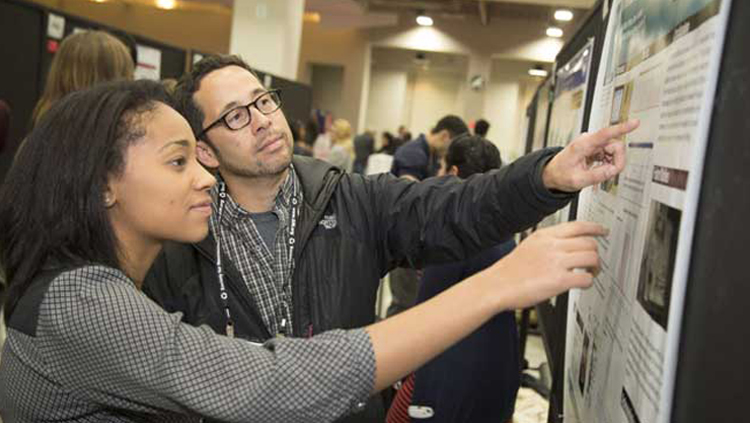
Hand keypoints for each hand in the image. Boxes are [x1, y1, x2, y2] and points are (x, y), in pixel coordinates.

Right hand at [483, 221, 605, 309]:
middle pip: (589, 242)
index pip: (578, 225)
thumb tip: (566, 246)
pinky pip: (586, 278)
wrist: (496, 286)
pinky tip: (581, 284)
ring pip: (592, 258)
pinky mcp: (559, 281)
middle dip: (596, 252)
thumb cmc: (509, 271)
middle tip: (594, 261)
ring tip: (590, 273)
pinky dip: (588, 282)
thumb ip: (547, 243)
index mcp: (545, 235)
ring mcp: (556, 263)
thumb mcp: (528, 246)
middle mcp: (552, 246)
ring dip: (595, 267)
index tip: (603, 231)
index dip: (595, 228)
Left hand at [542, 120, 639, 191]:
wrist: (552, 173)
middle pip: (615, 145)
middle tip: (608, 173)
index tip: (635, 123)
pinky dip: (609, 162)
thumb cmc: (560, 174)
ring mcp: (592, 143)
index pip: (605, 134)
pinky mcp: (595, 147)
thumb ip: (596, 176)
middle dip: (616, 161)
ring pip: (614, 150)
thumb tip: (612, 170)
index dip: (622, 128)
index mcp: (582, 145)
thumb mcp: (577, 180)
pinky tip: (599, 168)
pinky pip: (610, 153)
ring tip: (599, 172)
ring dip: (612, 163)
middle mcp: (588, 141)